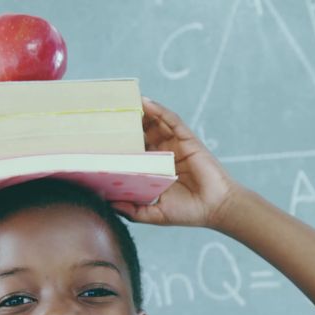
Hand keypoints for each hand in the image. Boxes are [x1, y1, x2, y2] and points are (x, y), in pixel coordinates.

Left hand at [109, 97, 244, 228]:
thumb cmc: (187, 212)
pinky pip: (171, 120)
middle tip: (106, 114)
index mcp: (155, 169)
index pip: (133, 151)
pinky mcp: (187, 139)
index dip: (118, 143)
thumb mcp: (154, 213)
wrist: (215, 208)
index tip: (99, 137)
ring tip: (122, 102)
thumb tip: (107, 204)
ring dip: (139, 112)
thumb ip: (132, 210)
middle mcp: (164, 154)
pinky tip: (145, 102)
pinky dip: (158, 110)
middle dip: (126, 124)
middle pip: (141, 133)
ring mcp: (175, 145)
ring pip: (154, 123)